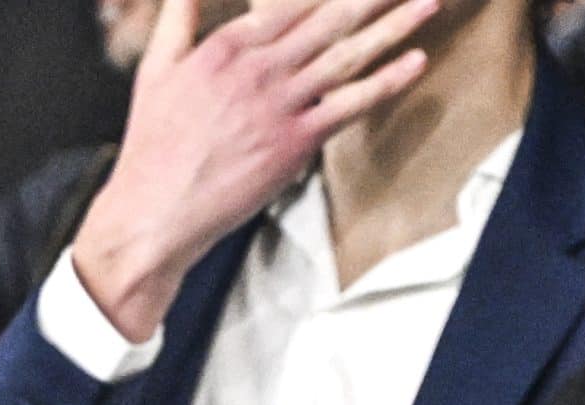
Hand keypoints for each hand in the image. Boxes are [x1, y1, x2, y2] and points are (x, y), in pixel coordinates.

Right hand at [70, 0, 437, 340]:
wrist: (160, 204)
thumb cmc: (157, 140)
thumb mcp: (158, 66)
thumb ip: (179, 18)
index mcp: (227, 45)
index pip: (290, 2)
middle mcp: (259, 66)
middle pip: (328, 19)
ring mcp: (282, 103)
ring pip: (348, 55)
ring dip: (393, 26)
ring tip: (427, 3)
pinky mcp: (299, 141)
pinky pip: (353, 104)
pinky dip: (387, 82)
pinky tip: (416, 61)